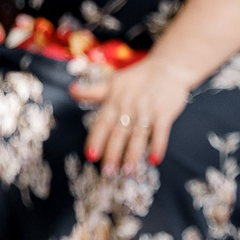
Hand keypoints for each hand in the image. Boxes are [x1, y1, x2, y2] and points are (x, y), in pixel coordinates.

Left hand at [73, 59, 192, 175]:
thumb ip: (93, 91)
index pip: (102, 123)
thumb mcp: (113, 83)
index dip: (96, 140)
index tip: (91, 156)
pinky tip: (154, 160)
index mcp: (114, 101)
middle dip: (112, 154)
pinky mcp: (165, 112)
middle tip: (107, 172)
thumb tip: (71, 91)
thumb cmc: (138, 78)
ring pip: (138, 135)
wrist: (168, 67)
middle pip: (119, 133)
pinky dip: (158, 145)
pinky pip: (161, 131)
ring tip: (128, 171)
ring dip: (133, 154)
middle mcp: (129, 107)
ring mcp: (147, 110)